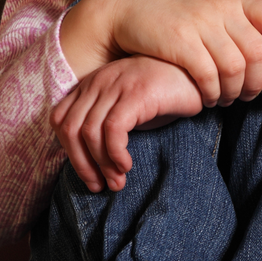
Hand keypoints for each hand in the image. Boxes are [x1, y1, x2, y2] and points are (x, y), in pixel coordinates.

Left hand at [50, 55, 201, 192]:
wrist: (200, 74)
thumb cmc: (168, 95)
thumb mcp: (131, 108)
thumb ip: (109, 124)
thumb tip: (94, 162)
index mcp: (93, 83)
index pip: (61, 119)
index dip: (69, 151)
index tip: (88, 174)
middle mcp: (100, 81)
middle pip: (69, 128)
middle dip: (81, 164)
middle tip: (99, 186)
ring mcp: (117, 84)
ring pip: (88, 131)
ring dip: (101, 164)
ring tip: (117, 181)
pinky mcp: (136, 93)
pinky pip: (113, 129)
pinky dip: (114, 153)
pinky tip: (126, 166)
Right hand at [65, 0, 261, 106]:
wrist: (129, 8)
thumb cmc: (179, 11)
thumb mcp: (216, 3)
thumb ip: (253, 5)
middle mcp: (219, 8)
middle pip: (257, 51)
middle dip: (258, 80)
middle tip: (249, 95)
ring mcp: (199, 24)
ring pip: (234, 68)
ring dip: (234, 92)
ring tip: (227, 99)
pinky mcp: (180, 43)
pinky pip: (208, 76)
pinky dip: (212, 93)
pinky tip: (208, 98)